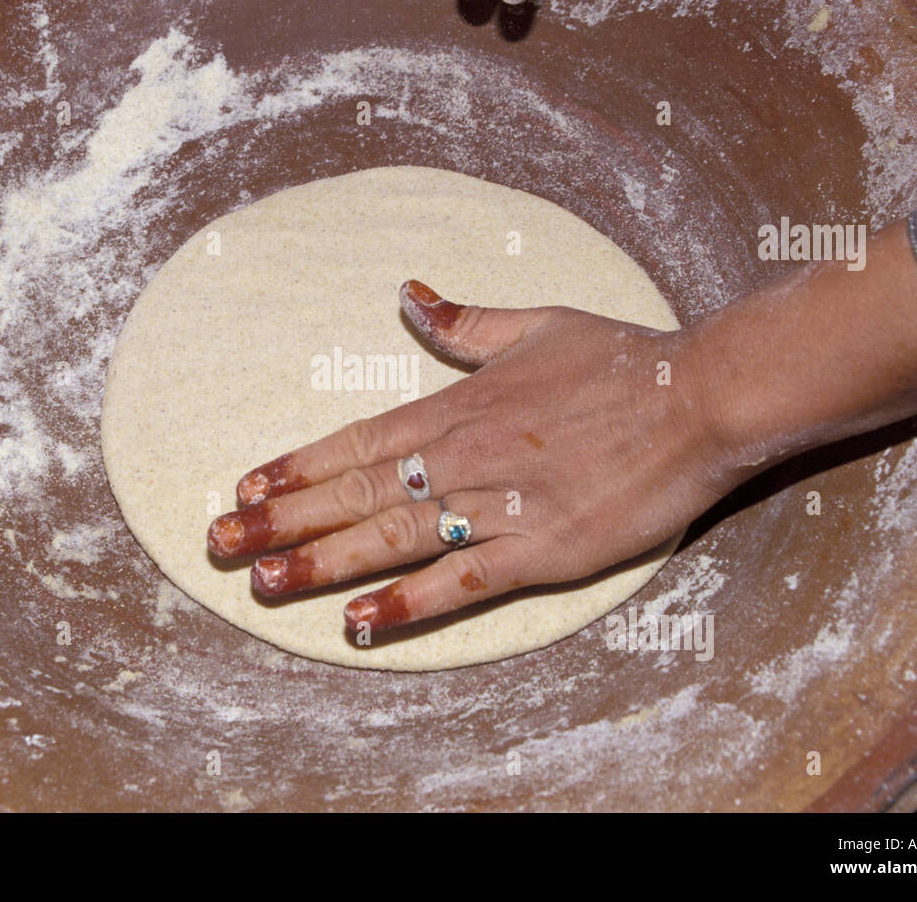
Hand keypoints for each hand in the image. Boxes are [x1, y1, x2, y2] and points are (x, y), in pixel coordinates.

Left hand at [207, 280, 739, 633]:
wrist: (697, 398)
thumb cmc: (619, 359)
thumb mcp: (534, 324)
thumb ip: (463, 320)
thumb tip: (409, 291)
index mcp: (457, 405)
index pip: (356, 441)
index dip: (296, 467)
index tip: (246, 485)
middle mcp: (462, 456)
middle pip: (353, 492)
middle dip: (281, 519)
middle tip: (219, 542)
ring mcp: (497, 505)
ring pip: (390, 537)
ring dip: (321, 562)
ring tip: (264, 583)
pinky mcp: (540, 549)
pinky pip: (460, 581)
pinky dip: (407, 604)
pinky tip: (360, 625)